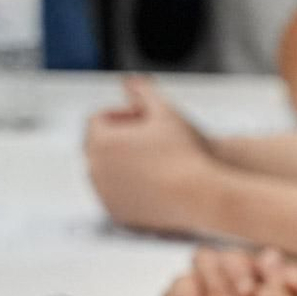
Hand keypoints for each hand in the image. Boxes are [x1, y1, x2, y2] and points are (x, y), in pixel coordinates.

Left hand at [86, 76, 218, 232]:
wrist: (202, 198)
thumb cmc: (186, 153)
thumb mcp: (166, 112)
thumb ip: (143, 91)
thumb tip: (128, 80)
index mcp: (100, 142)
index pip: (98, 120)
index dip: (123, 114)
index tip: (148, 119)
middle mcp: (94, 170)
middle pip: (99, 147)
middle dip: (120, 139)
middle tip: (153, 140)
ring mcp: (105, 196)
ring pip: (107, 172)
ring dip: (123, 163)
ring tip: (157, 161)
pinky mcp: (118, 215)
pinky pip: (117, 196)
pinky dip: (130, 188)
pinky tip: (157, 183)